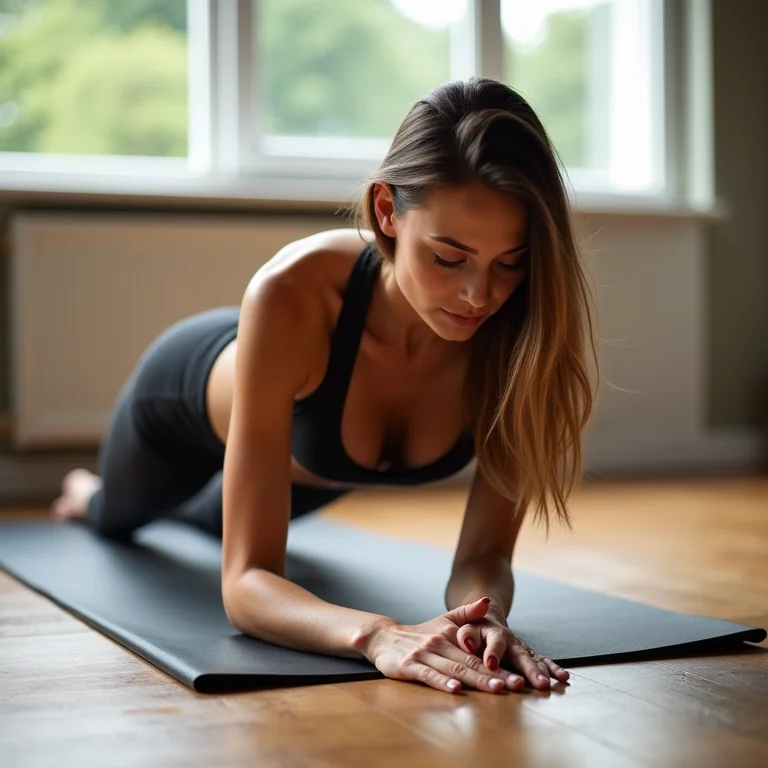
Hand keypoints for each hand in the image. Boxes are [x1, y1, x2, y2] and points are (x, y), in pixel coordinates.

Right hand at [362, 597, 525, 694]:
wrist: (386, 638)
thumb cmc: (421, 634)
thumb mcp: (444, 619)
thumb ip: (467, 612)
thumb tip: (488, 600)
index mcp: (451, 634)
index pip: (479, 652)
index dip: (500, 664)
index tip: (520, 674)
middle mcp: (440, 643)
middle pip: (471, 662)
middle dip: (495, 675)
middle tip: (516, 684)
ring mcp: (424, 655)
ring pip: (454, 669)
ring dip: (476, 680)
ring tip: (496, 688)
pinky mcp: (409, 666)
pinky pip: (428, 675)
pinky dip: (442, 682)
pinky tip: (455, 690)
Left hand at [456, 609, 569, 689]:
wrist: (484, 618)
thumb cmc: (470, 626)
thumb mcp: (464, 624)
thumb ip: (466, 632)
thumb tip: (466, 642)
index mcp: (493, 632)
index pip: (495, 642)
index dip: (493, 652)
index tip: (490, 664)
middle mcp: (510, 640)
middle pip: (521, 654)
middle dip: (529, 669)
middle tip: (538, 683)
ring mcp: (520, 647)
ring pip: (533, 659)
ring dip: (541, 672)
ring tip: (547, 685)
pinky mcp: (527, 654)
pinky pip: (541, 661)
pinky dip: (552, 668)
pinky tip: (563, 677)